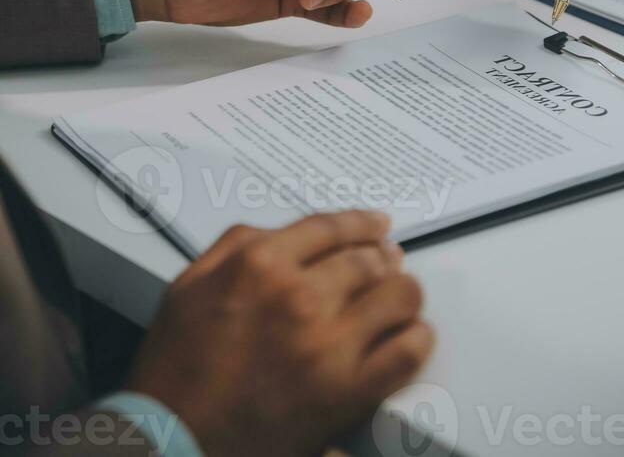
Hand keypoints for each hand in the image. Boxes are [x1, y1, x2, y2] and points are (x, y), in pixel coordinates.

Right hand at [126, 211, 433, 456]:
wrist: (172, 440)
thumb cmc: (175, 369)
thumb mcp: (189, 284)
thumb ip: (235, 246)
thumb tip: (282, 232)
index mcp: (258, 264)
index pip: (329, 227)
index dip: (361, 223)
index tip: (377, 225)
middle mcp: (297, 295)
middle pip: (368, 259)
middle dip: (384, 256)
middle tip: (392, 260)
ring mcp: (326, 344)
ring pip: (396, 297)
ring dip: (403, 292)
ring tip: (401, 295)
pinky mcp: (345, 392)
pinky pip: (405, 353)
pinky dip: (416, 339)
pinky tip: (412, 335)